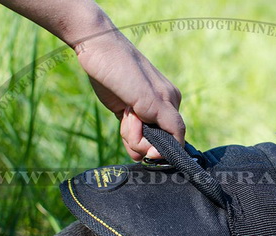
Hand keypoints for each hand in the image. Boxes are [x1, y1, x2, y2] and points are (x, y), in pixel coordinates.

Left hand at [75, 29, 184, 160]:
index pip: (174, 139)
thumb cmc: (123, 69)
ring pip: (142, 141)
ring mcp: (144, 112)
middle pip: (156, 142)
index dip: (160, 148)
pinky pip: (132, 135)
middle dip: (140, 137)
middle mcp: (161, 109)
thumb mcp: (151, 98)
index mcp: (172, 104)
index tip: (145, 145)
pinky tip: (122, 114)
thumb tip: (179, 146)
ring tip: (125, 110)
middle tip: (130, 116)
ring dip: (130, 133)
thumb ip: (169, 123)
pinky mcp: (128, 113)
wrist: (96, 49)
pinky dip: (126, 132)